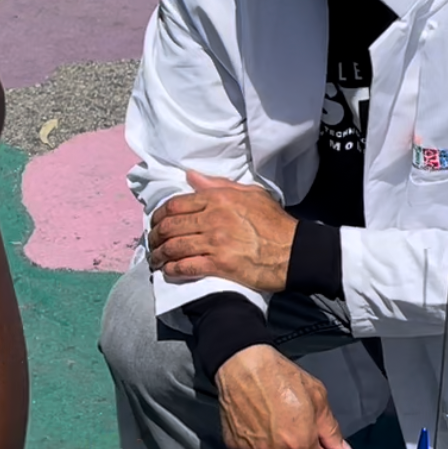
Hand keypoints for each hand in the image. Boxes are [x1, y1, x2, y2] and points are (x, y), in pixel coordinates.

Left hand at [150, 171, 295, 291]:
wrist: (295, 250)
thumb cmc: (276, 222)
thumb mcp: (251, 193)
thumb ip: (218, 185)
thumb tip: (191, 176)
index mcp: (219, 198)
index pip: (177, 204)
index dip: (160, 215)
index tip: (156, 223)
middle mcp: (213, 218)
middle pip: (170, 226)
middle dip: (155, 237)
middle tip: (152, 244)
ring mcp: (215, 242)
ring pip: (174, 247)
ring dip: (160, 255)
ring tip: (156, 261)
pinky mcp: (220, 265)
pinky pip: (186, 267)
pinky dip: (172, 270)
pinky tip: (168, 272)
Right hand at [215, 345, 353, 448]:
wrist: (243, 366)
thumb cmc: (280, 377)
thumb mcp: (318, 398)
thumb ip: (331, 430)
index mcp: (301, 444)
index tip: (315, 441)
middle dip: (296, 443)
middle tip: (290, 417)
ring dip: (275, 441)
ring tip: (271, 414)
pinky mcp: (235, 445)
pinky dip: (255, 438)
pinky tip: (256, 418)